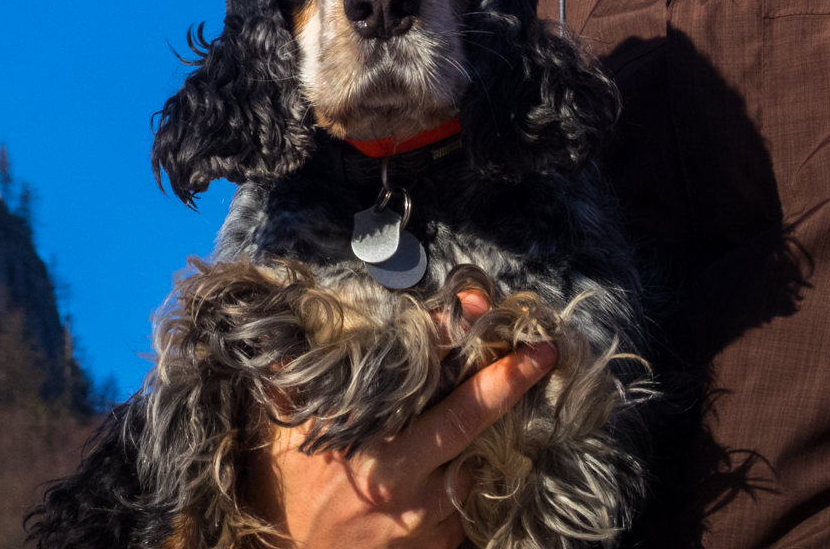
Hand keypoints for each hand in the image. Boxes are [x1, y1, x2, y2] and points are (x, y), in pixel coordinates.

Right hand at [241, 291, 556, 547]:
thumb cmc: (289, 491)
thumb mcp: (285, 431)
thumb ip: (294, 380)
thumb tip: (294, 330)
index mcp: (358, 436)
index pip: (413, 372)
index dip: (447, 334)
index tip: (477, 305)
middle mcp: (396, 473)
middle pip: (464, 417)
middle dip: (508, 381)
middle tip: (544, 352)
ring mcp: (424, 512)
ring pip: (472, 458)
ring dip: (480, 436)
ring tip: (478, 417)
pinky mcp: (442, 540)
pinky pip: (464, 498)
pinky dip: (458, 480)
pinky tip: (438, 475)